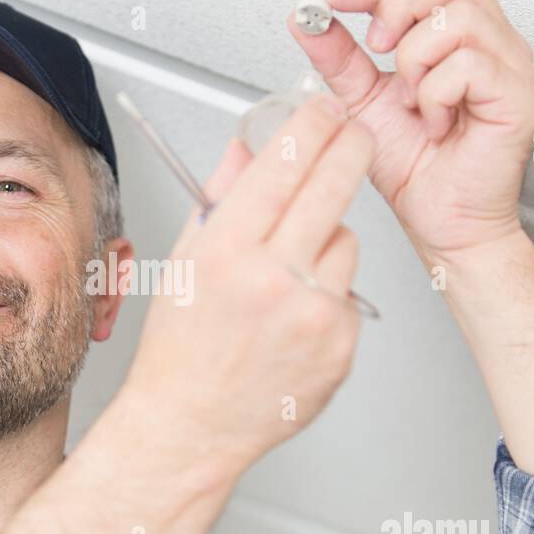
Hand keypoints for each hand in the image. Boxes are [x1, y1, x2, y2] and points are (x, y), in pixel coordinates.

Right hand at [121, 94, 374, 475]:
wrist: (190, 425)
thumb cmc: (180, 350)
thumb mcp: (187, 262)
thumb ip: (221, 197)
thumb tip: (248, 146)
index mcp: (227, 251)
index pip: (285, 162)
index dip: (313, 122)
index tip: (324, 107)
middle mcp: (272, 278)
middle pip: (336, 182)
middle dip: (351, 146)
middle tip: (354, 134)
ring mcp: (312, 314)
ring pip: (348, 239)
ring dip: (328, 240)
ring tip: (288, 273)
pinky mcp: (340, 344)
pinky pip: (350, 292)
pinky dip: (330, 293)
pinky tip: (293, 317)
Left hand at [288, 0, 533, 266]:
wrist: (439, 221)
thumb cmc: (416, 167)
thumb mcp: (362, 100)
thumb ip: (338, 56)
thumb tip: (306, 18)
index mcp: (460, 37)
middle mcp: (493, 43)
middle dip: (400, 7)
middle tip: (377, 51)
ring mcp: (512, 66)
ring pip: (458, 19)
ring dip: (416, 61)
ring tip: (414, 102)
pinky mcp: (519, 95)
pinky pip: (469, 64)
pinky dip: (437, 94)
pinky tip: (435, 123)